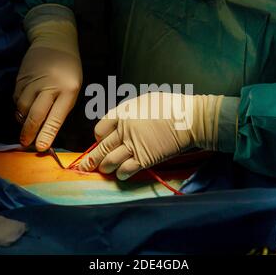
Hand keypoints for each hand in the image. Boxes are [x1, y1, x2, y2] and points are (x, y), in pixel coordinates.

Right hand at [14, 47, 81, 150]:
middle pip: (35, 115)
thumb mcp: (73, 88)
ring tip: (25, 125)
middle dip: (29, 132)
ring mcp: (33, 81)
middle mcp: (49, 86)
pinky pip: (16, 98)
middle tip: (25, 143)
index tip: (40, 147)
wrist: (54, 41)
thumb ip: (61, 107)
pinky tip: (24, 106)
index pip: (56, 117)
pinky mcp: (21, 77)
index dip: (47, 134)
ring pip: (23, 108)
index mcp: (68, 90)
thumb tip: (47, 130)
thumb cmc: (68, 70)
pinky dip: (19, 105)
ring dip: (23, 119)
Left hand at [78, 92, 222, 179]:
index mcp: (123, 113)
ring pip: (110, 160)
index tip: (100, 141)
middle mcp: (124, 129)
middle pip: (102, 147)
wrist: (188, 118)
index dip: (98, 137)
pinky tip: (121, 175)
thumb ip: (131, 112)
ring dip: (105, 167)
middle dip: (92, 159)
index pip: (100, 128)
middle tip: (86, 166)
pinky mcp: (144, 158)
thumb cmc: (171, 106)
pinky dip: (121, 174)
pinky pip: (126, 169)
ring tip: (105, 170)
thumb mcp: (145, 101)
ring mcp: (133, 145)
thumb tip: (124, 120)